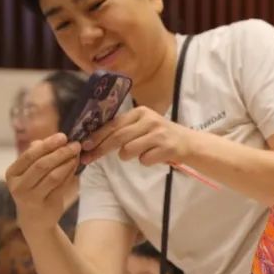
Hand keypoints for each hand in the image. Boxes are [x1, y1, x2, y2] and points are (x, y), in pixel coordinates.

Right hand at [6, 134, 80, 232]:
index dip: (47, 144)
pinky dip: (70, 175)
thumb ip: (37, 156)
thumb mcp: (29, 172)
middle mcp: (18, 186)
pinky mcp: (46, 205)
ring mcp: (31, 197)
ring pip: (53, 176)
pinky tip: (76, 167)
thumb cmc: (33, 189)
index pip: (29, 155)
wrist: (35, 219)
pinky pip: (61, 187)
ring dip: (68, 163)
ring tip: (77, 155)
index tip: (63, 136)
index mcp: (12, 174)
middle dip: (60, 152)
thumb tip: (47, 139)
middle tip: (75, 145)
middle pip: (42, 165)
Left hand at [80, 106, 198, 167]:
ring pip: (129, 150)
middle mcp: (149, 120)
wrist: (188, 142)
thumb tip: (94, 139)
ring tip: (138, 153)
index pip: (114, 124)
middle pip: (118, 137)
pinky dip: (145, 161)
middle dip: (101, 149)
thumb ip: (124, 129)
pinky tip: (154, 156)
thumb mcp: (143, 125)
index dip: (97, 136)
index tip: (84, 146)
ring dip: (127, 156)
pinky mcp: (167, 148)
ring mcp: (159, 134)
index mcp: (140, 112)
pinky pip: (144, 160)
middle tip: (89, 159)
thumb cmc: (160, 135)